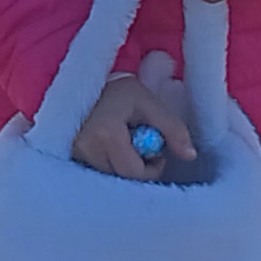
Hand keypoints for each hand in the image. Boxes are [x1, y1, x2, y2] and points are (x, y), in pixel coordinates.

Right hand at [71, 51, 193, 180]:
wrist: (85, 81)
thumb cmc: (121, 92)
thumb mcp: (150, 103)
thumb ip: (173, 129)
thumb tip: (190, 156)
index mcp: (107, 134)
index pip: (134, 173)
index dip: (152, 170)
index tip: (158, 154)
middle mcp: (86, 148)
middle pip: (121, 180)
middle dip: (139, 171)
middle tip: (145, 151)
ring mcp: (75, 154)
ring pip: (109, 178)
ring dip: (124, 168)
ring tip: (127, 147)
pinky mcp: (70, 156)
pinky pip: (97, 172)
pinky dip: (110, 166)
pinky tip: (112, 150)